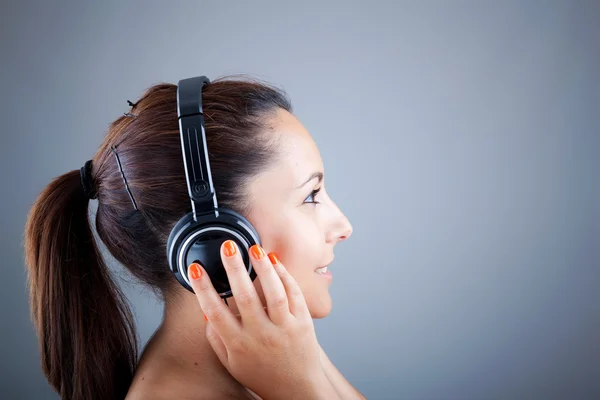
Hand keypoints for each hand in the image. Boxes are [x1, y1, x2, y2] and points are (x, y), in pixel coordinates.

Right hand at [188, 240, 338, 399]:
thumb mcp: (232, 363)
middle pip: (244, 296)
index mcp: (239, 344)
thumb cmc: (262, 375)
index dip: (203, 288)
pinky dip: (285, 276)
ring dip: (263, 268)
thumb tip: (206, 313)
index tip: (196, 268)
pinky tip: (276, 262)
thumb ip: (217, 339)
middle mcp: (261, 335)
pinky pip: (294, 295)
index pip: (215, 311)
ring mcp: (284, 328)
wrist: (297, 390)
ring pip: (274, 293)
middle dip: (234, 268)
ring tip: (254, 248)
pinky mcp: (303, 323)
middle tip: (227, 247)